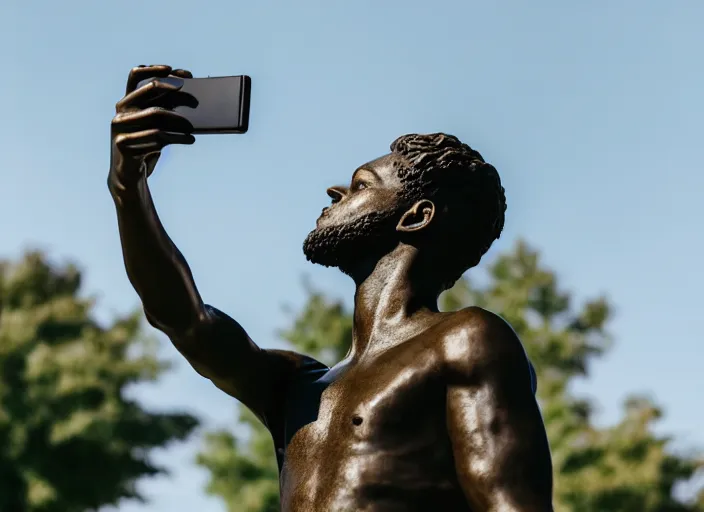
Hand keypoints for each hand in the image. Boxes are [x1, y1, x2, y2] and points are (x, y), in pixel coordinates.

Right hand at [109, 65, 196, 189]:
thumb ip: (164, 110)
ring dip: (179, 119)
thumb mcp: (156, 126)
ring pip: (156, 114)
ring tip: (194, 126)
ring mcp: (120, 126)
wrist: (130, 174)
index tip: (178, 72)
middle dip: (173, 89)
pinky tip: (190, 139)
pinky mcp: (123, 143)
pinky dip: (178, 137)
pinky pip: (156, 136)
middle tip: (194, 98)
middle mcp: (121, 110)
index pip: (136, 75)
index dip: (155, 69)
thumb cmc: (146, 146)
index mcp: (127, 101)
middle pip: (148, 89)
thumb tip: (191, 98)